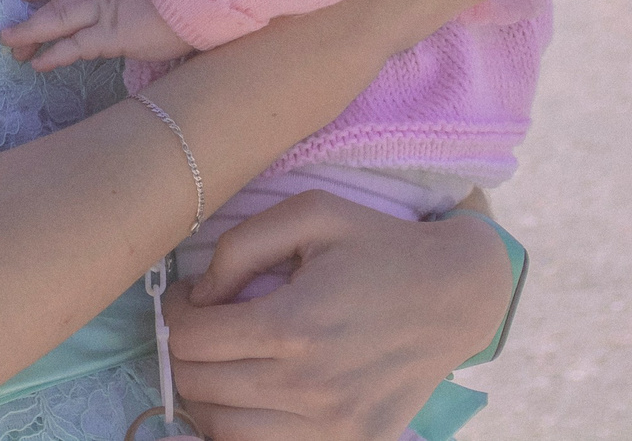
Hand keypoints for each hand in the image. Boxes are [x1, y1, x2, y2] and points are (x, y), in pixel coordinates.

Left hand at [0, 0, 196, 69]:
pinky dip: (54, 55)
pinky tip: (38, 64)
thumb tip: (130, 20)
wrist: (199, 1)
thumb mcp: (150, 0)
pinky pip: (75, 46)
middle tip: (7, 34)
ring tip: (11, 46)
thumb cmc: (181, 4)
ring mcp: (104, 14)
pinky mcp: (111, 35)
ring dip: (30, 33)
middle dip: (30, 18)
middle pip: (55, 1)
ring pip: (57, 19)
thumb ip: (132, 8)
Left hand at [163, 191, 513, 440]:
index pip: (191, 340)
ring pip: (222, 428)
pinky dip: (242, 427)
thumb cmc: (380, 247)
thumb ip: (241, 246)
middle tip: (202, 326)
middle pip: (198, 387)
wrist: (456, 295)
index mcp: (293, 324)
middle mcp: (307, 384)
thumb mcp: (312, 213)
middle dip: (185, 352)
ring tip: (221, 362)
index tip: (187, 298)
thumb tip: (201, 296)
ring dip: (206, 395)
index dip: (175, 314)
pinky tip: (249, 395)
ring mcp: (330, 425)